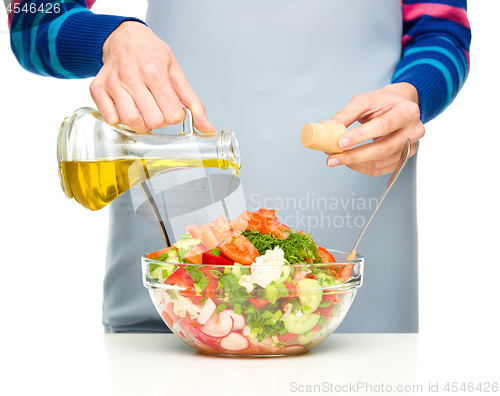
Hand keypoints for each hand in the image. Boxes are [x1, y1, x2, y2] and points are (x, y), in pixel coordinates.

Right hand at [90, 21, 213, 133]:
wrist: (125, 37)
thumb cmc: (152, 55)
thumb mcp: (177, 73)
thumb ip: (193, 103)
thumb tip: (207, 128)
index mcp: (155, 72)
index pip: (173, 115)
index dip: (175, 116)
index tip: (172, 107)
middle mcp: (132, 76)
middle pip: (153, 121)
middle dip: (159, 121)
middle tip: (157, 110)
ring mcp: (113, 83)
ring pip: (131, 121)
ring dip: (141, 124)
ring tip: (143, 112)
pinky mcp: (98, 88)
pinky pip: (111, 119)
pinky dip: (121, 120)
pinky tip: (127, 109)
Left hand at [324, 83, 423, 175]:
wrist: (400, 106)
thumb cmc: (384, 102)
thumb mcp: (365, 100)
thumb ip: (346, 114)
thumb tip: (326, 127)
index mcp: (408, 111)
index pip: (384, 126)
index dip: (361, 136)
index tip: (340, 142)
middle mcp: (414, 131)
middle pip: (382, 149)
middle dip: (353, 156)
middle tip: (332, 158)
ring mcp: (410, 147)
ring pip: (380, 162)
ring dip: (354, 163)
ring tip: (336, 159)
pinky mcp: (403, 159)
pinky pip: (380, 169)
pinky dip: (361, 168)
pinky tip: (349, 162)